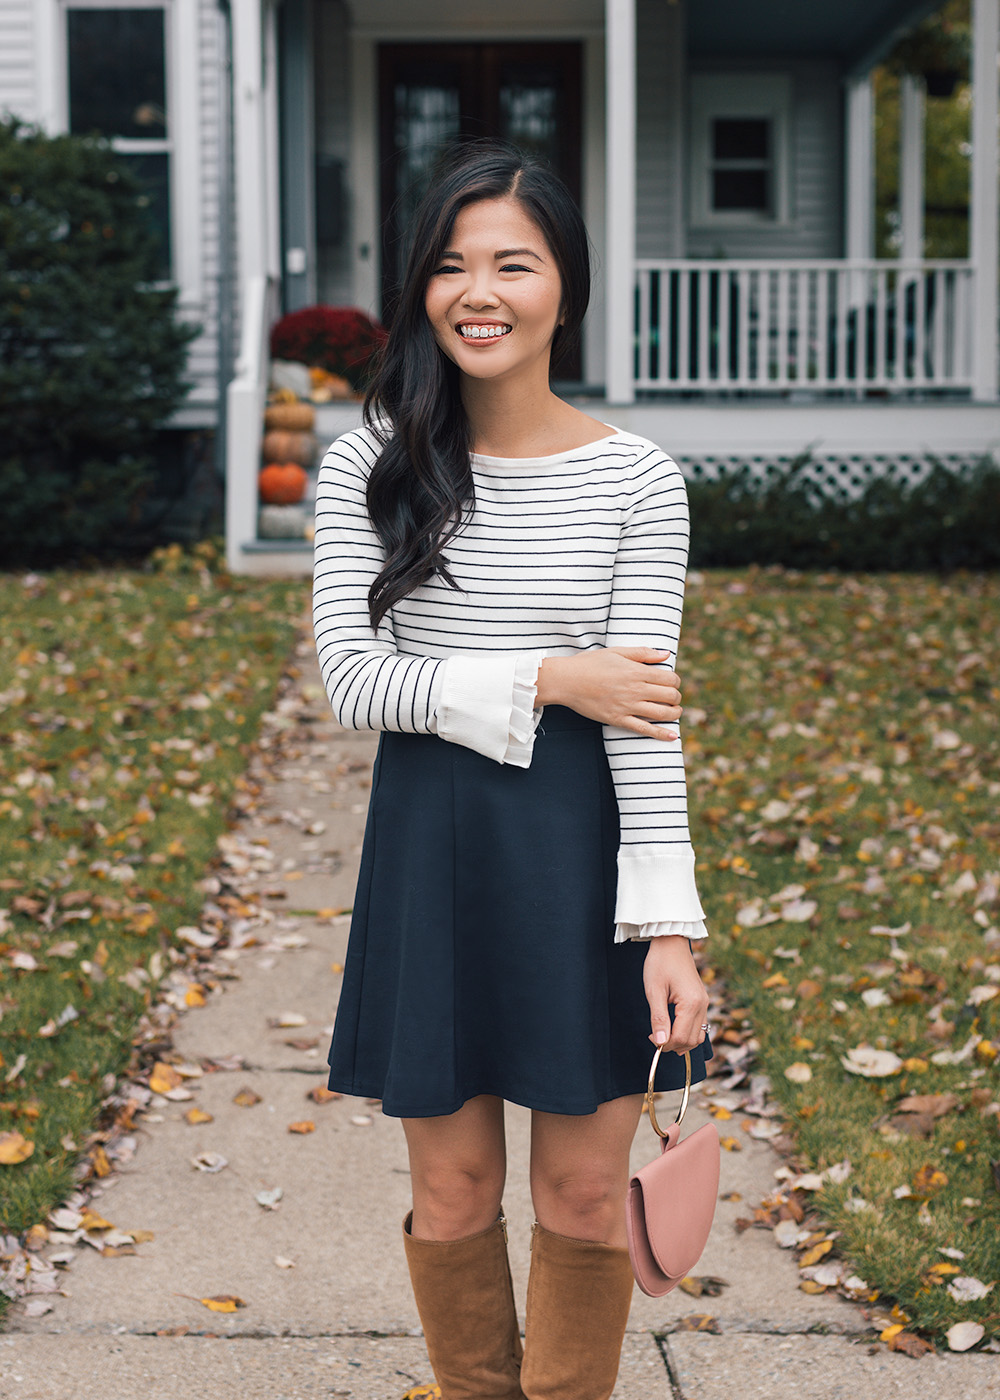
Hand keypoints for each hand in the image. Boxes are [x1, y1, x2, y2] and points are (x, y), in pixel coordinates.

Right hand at [535, 647, 682, 739]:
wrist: (567, 681)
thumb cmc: (590, 664)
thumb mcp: (617, 652)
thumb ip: (642, 653)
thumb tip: (666, 654)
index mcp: (636, 671)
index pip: (669, 679)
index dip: (675, 681)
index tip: (671, 683)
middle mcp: (635, 689)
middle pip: (670, 696)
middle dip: (676, 697)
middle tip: (672, 697)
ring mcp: (627, 706)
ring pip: (662, 713)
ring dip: (674, 713)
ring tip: (674, 711)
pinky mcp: (618, 719)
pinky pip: (644, 729)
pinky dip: (661, 734)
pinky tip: (672, 737)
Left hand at [642, 937, 709, 1053]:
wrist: (671, 943)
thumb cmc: (660, 963)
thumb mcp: (654, 991)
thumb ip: (658, 1019)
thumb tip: (660, 1043)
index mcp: (691, 1003)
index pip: (681, 1038)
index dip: (665, 1044)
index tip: (651, 1038)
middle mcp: (702, 1005)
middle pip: (692, 1040)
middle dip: (673, 1044)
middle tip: (655, 1036)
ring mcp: (704, 1003)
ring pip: (698, 1036)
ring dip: (682, 1041)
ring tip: (663, 1033)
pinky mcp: (702, 1000)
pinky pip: (699, 1025)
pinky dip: (688, 1032)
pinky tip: (673, 1027)